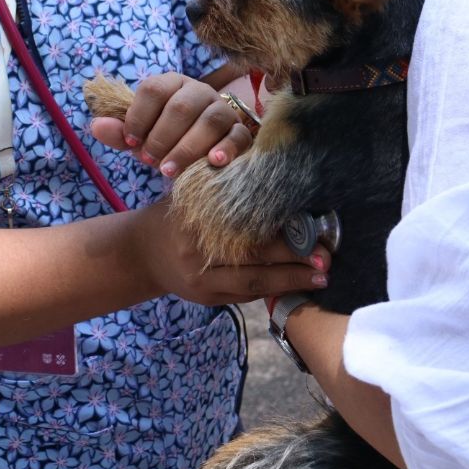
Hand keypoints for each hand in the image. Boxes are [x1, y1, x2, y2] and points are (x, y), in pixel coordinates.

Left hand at [90, 73, 252, 176]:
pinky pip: (238, 136)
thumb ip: (120, 133)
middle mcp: (199, 91)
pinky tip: (212, 163)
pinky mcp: (240, 132)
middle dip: (161, 136)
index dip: (139, 116)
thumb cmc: (165, 142)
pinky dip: (225, 149)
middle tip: (149, 160)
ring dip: (187, 147)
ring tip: (169, 171)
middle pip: (182, 106)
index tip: (131, 142)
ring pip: (210, 120)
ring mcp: (223, 110)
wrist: (198, 160)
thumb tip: (95, 126)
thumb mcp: (140, 138)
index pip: (154, 89)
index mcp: (172, 84)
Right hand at [132, 203, 330, 306]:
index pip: (243, 227)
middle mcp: (196, 254)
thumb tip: (270, 169)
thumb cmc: (175, 215)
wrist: (142, 253)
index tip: (311, 225)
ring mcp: (200, 282)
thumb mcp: (190, 192)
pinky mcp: (206, 299)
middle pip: (252, 259)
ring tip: (321, 276)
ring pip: (252, 283)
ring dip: (290, 281)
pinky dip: (272, 290)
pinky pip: (244, 295)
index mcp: (194, 222)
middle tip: (326, 255)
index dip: (278, 228)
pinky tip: (296, 284)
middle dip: (293, 259)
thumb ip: (221, 184)